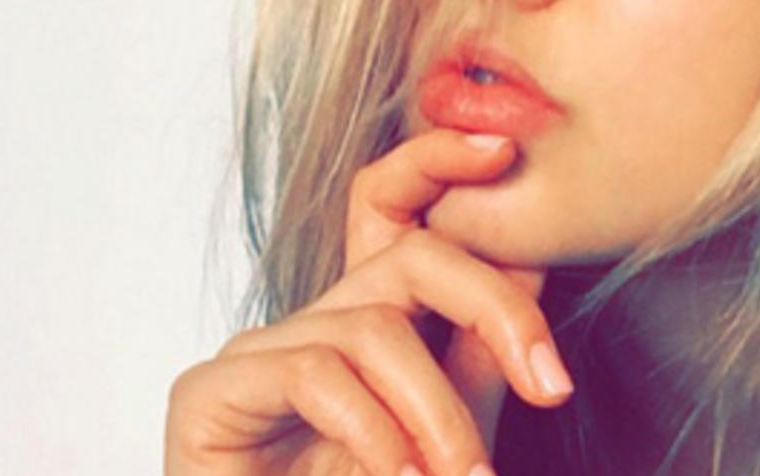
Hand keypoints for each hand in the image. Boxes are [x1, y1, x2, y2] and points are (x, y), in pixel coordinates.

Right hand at [164, 130, 573, 475]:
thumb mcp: (449, 430)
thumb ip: (477, 355)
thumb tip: (529, 265)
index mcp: (366, 327)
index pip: (393, 214)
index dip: (434, 164)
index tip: (502, 150)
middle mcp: (311, 327)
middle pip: (406, 257)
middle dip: (490, 308)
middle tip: (549, 386)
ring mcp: (257, 354)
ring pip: (372, 331)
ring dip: (438, 413)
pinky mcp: (209, 393)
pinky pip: (314, 374)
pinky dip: (373, 431)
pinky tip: (397, 475)